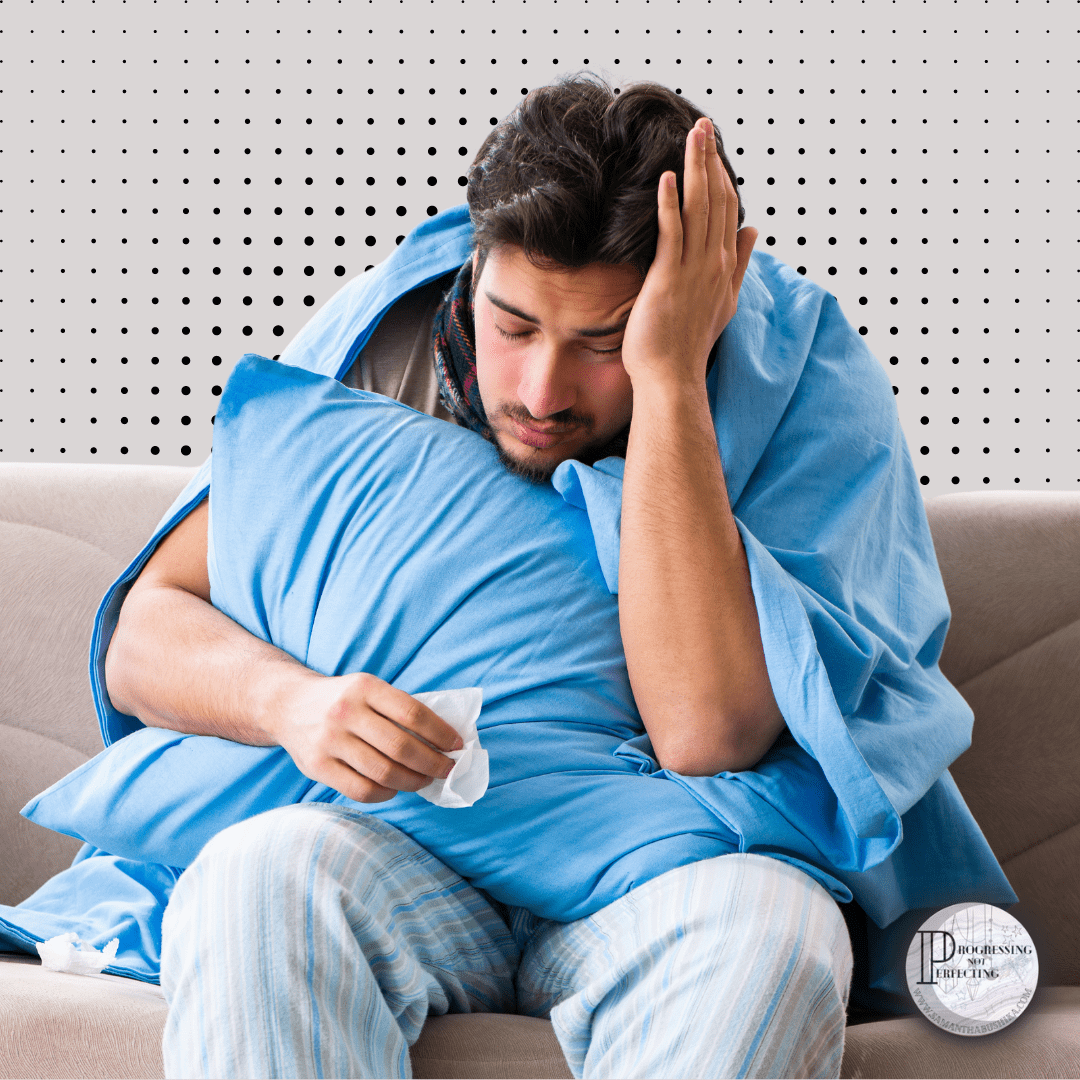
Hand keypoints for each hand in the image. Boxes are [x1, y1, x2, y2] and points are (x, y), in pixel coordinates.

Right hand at [267, 670, 464, 802]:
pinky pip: (361, 790)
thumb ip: (398, 708)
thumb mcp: (368, 688)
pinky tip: (395, 789)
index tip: (458, 745)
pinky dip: (386, 794)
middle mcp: (346, 713)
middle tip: (448, 769)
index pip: (413, 713)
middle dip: (433, 762)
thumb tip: (444, 739)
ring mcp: (329, 741)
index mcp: (365, 688)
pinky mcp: (318, 767)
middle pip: (401, 747)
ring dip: (413, 781)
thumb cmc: (342, 699)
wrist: (287, 705)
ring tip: (426, 780)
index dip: (441, 733)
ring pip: (384, 772)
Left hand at [620, 117, 758, 390]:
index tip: (714, 148)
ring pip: (700, 210)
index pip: (728, 211)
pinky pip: (673, 234)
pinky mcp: (669, 279)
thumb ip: (739, 264)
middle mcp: (714, 264)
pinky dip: (672, 204)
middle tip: (704, 124)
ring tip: (693, 135)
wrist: (673, 378)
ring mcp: (694, 271)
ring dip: (697, 169)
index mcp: (724, 266)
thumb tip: (754, 231)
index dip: (722, 176)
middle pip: (717, 201)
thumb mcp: (723, 300)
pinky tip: (669, 177)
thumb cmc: (688, 344)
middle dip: (711, 160)